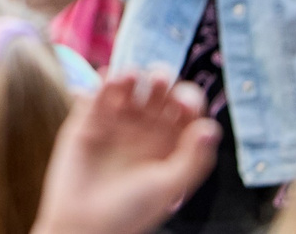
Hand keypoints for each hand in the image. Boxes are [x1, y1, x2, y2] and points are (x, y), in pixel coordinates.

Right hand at [29, 69, 217, 233]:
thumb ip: (193, 158)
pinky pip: (98, 93)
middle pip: (158, 94)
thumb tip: (212, 127)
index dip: (188, 100)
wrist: (83, 223)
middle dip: (161, 82)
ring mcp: (116, 124)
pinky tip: (109, 78)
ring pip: (129, 88)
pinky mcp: (88, 120)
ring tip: (130, 77)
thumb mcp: (168, 186)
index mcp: (169, 146)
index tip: (185, 101)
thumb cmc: (130, 212)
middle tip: (159, 81)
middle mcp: (144, 131)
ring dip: (132, 76)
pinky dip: (104, 81)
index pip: (184, 112)